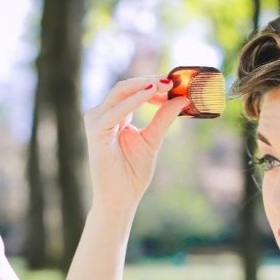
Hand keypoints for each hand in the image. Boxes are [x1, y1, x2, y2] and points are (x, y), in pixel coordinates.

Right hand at [84, 76, 189, 211]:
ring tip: (166, 85)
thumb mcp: (152, 140)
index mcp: (115, 116)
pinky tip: (152, 95)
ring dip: (143, 86)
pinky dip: (135, 101)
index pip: (132, 91)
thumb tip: (183, 98)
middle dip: (150, 82)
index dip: (153, 85)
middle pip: (125, 87)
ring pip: (119, 92)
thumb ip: (163, 118)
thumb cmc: (132, 173)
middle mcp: (103, 115)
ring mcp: (97, 122)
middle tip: (173, 81)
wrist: (120, 198)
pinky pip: (116, 110)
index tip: (176, 84)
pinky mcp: (96, 131)